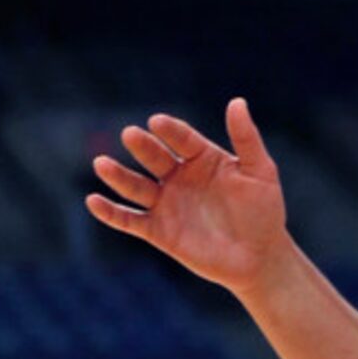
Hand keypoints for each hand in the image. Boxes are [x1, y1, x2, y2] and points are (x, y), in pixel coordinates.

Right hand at [87, 99, 288, 294]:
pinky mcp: (159, 231)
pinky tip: (94, 201)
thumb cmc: (264, 211)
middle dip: (143, 147)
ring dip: (118, 175)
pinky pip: (130, 220)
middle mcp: (179, 176)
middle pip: (155, 157)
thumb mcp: (260, 171)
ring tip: (101, 163)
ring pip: (136, 186)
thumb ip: (246, 138)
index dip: (170, 131)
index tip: (157, 122)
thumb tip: (237, 102)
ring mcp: (167, 203)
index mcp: (202, 157)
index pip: (182, 138)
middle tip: (131, 134)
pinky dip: (111, 212)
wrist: (259, 256)